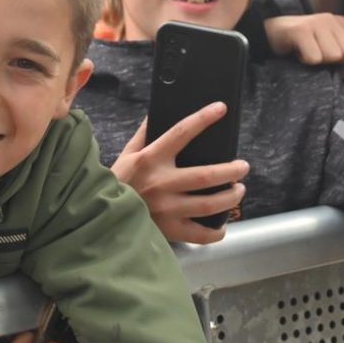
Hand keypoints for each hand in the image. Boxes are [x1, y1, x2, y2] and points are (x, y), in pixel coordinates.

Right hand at [111, 103, 246, 244]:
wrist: (100, 217)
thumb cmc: (117, 183)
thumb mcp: (127, 155)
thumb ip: (143, 135)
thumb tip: (155, 113)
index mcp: (150, 159)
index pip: (181, 133)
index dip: (203, 119)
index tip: (221, 108)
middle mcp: (161, 183)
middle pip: (206, 175)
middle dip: (231, 170)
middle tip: (243, 166)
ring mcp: (167, 209)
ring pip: (209, 204)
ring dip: (230, 196)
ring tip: (239, 190)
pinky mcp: (170, 230)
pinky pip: (200, 234)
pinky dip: (215, 232)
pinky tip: (222, 226)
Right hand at [264, 13, 343, 73]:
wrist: (268, 34)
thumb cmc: (301, 45)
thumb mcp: (328, 49)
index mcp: (342, 23)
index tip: (338, 65)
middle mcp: (332, 19)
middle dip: (338, 64)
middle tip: (320, 59)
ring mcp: (316, 22)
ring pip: (334, 56)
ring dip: (320, 63)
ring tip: (308, 53)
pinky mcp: (300, 30)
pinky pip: (315, 58)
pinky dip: (306, 61)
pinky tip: (299, 53)